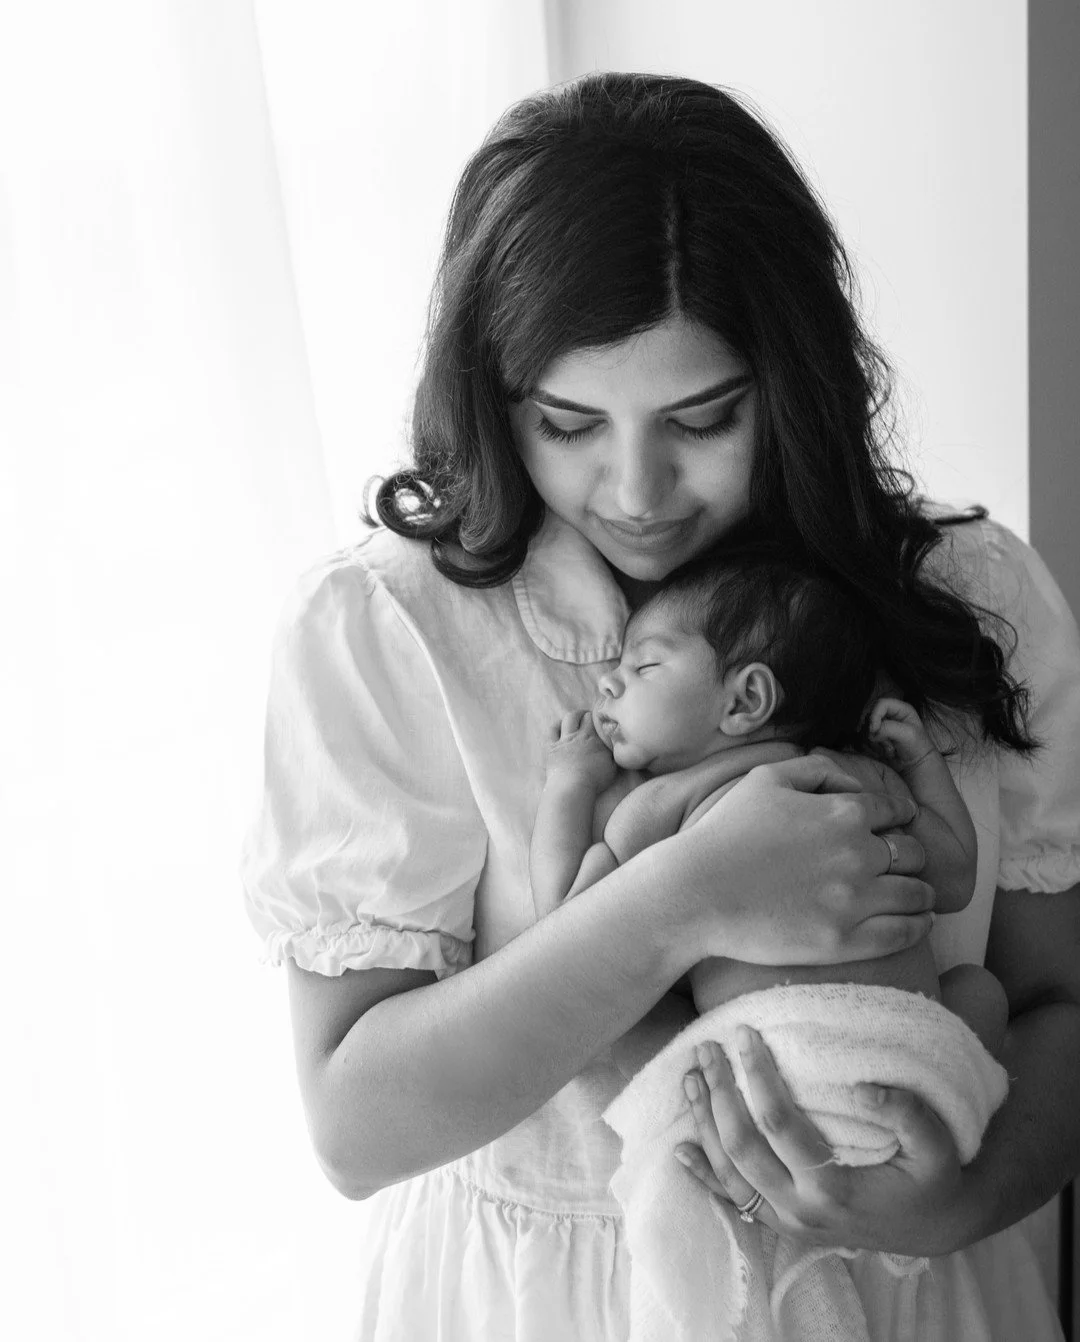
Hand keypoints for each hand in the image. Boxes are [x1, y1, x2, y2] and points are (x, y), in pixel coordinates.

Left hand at [543, 710, 618, 791]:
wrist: (573, 787)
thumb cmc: (594, 780)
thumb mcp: (613, 767)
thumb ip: (614, 753)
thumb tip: (615, 744)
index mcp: (595, 739)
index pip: (597, 720)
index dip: (599, 718)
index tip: (601, 721)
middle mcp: (580, 736)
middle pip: (583, 716)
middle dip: (586, 714)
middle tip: (589, 718)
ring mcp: (564, 740)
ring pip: (568, 719)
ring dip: (573, 716)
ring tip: (576, 719)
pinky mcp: (552, 747)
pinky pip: (552, 730)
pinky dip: (556, 725)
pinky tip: (560, 726)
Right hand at [655, 753, 931, 967]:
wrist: (695, 892)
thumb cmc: (725, 833)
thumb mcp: (765, 779)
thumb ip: (815, 769)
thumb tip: (851, 777)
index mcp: (844, 812)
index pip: (896, 811)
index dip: (897, 817)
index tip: (893, 826)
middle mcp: (859, 853)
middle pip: (913, 852)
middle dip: (909, 854)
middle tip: (899, 863)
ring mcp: (855, 899)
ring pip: (917, 892)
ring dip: (920, 890)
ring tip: (915, 895)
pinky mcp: (846, 941)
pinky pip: (906, 933)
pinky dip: (919, 924)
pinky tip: (916, 920)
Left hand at [675, 1030, 965, 1256]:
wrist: (938, 1227)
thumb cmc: (935, 1178)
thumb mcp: (938, 1145)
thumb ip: (906, 1112)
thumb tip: (861, 1083)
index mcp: (833, 1188)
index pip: (777, 1123)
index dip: (756, 1076)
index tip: (744, 1033)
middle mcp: (801, 1210)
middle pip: (741, 1146)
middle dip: (718, 1093)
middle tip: (706, 1047)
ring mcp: (787, 1222)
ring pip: (729, 1173)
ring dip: (703, 1124)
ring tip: (689, 1078)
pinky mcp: (783, 1224)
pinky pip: (734, 1202)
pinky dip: (704, 1176)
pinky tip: (680, 1151)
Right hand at [864, 699, 936, 774]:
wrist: (916, 765)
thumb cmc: (917, 747)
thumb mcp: (907, 734)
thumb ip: (888, 728)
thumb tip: (872, 731)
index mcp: (901, 709)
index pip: (881, 704)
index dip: (875, 715)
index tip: (874, 729)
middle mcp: (891, 715)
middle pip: (871, 714)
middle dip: (873, 729)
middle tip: (881, 740)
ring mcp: (884, 726)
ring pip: (867, 727)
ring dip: (876, 740)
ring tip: (890, 748)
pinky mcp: (878, 737)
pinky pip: (867, 738)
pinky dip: (875, 746)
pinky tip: (887, 751)